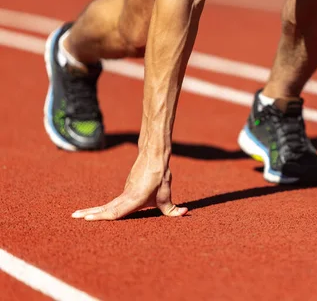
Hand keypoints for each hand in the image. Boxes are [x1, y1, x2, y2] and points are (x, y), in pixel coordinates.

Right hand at [71, 154, 187, 220]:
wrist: (154, 157)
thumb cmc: (160, 177)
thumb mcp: (167, 195)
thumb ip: (173, 209)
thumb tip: (184, 214)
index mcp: (133, 199)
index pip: (115, 211)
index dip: (101, 216)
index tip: (87, 218)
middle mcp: (125, 197)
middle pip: (105, 208)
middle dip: (89, 213)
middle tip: (73, 217)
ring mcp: (124, 192)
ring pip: (107, 204)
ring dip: (92, 210)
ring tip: (76, 215)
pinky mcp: (125, 190)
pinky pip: (112, 202)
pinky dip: (102, 208)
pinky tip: (95, 212)